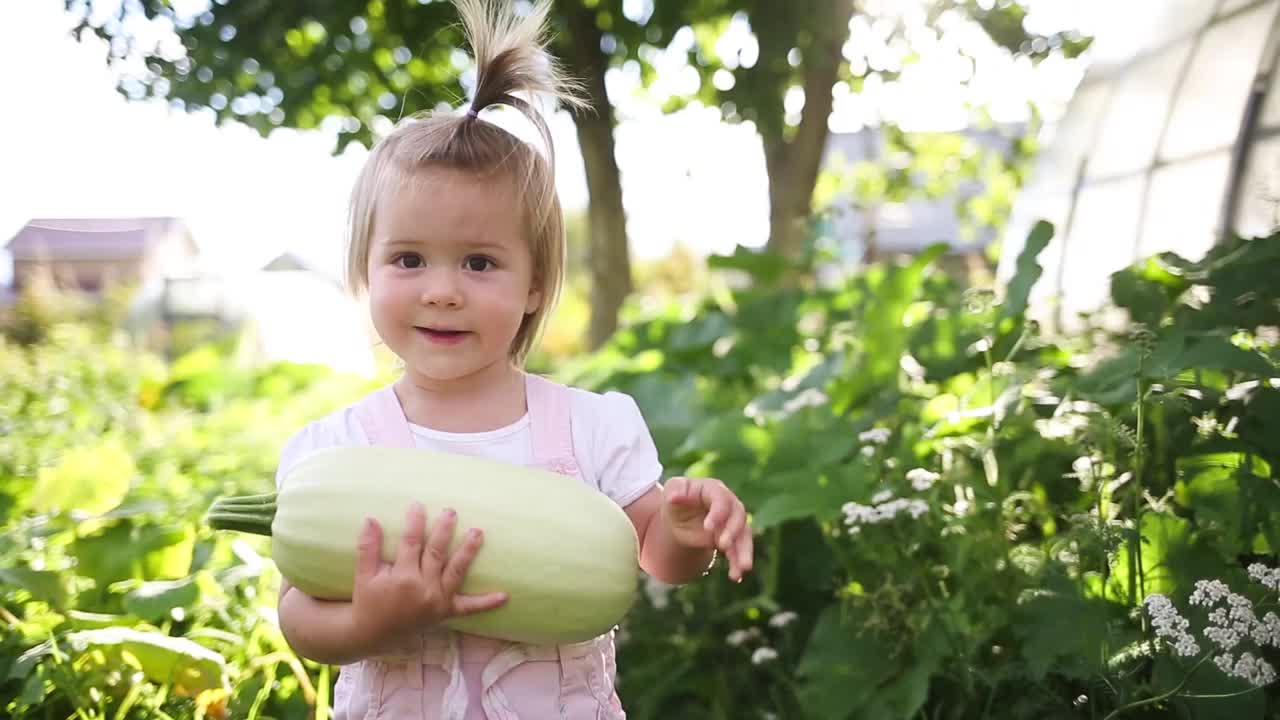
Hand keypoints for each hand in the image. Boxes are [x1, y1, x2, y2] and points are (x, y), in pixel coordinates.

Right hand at [350, 503, 506, 646]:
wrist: (373, 635)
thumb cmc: (368, 601)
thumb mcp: (364, 574)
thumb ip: (368, 547)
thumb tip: (371, 518)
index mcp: (402, 577)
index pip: (411, 543)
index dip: (415, 523)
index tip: (418, 505)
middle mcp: (423, 589)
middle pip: (437, 553)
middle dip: (445, 531)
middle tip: (452, 512)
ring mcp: (437, 601)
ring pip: (457, 572)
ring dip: (468, 552)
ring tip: (478, 533)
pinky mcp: (445, 613)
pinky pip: (468, 608)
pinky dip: (486, 603)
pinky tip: (504, 596)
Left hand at [661, 477, 753, 581]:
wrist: (680, 517)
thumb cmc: (676, 498)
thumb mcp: (672, 490)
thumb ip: (675, 490)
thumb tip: (674, 497)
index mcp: (714, 489)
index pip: (721, 499)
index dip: (718, 512)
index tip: (708, 527)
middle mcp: (728, 504)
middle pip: (738, 516)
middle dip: (733, 531)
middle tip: (723, 545)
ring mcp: (732, 522)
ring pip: (744, 535)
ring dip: (744, 551)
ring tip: (743, 567)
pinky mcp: (732, 538)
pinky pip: (738, 551)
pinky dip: (738, 563)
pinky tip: (736, 576)